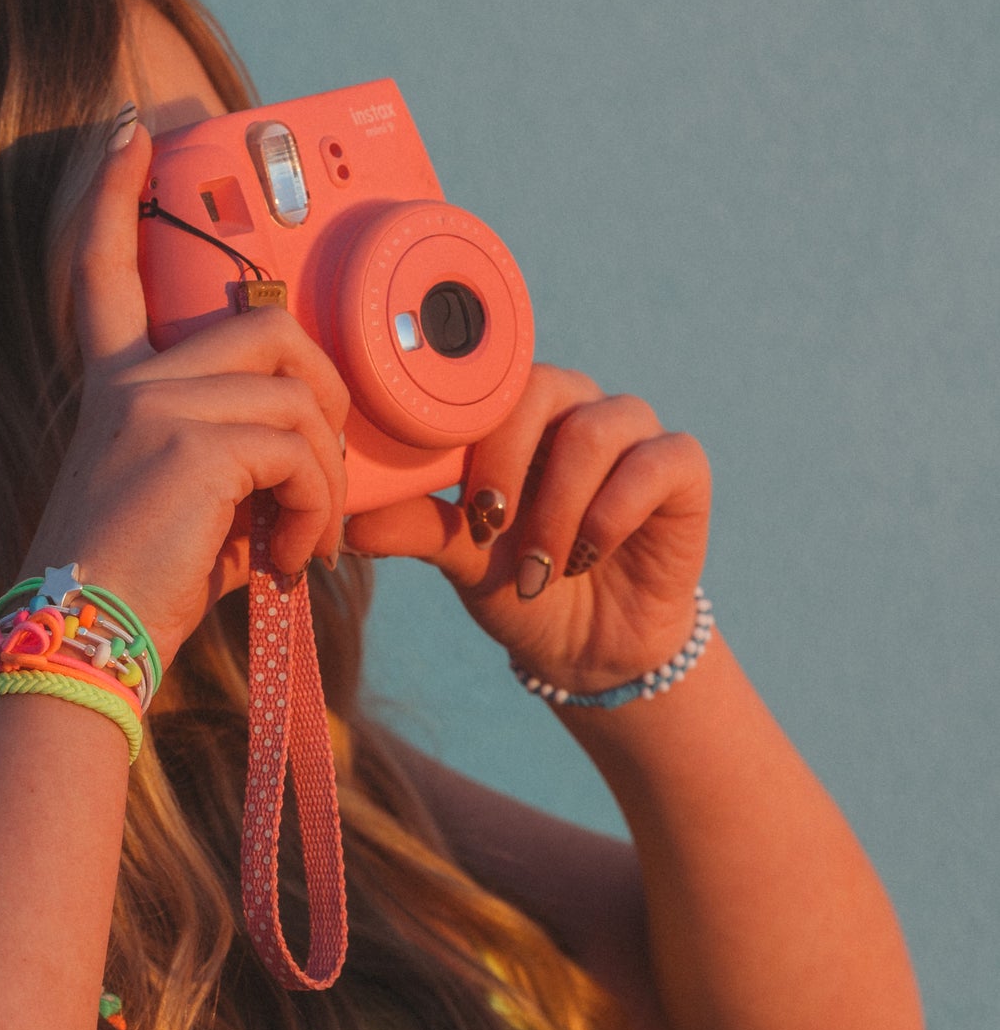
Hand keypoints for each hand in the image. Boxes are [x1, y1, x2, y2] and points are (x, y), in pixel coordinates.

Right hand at [18, 125, 348, 666]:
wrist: (85, 640)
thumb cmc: (141, 582)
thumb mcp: (188, 502)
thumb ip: (238, 454)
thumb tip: (313, 455)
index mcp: (116, 386)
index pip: (104, 268)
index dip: (113, 195)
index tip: (130, 131)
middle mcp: (131, 380)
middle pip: (268, 324)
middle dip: (326, 390)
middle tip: (324, 471)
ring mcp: (159, 403)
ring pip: (298, 394)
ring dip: (325, 477)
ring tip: (304, 540)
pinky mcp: (194, 441)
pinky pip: (300, 449)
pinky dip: (317, 508)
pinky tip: (291, 555)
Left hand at [343, 365, 710, 693]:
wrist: (588, 647)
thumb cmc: (519, 584)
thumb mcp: (461, 558)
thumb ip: (414, 527)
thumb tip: (348, 523)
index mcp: (516, 415)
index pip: (486, 383)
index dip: (463, 434)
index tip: (449, 501)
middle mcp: (575, 407)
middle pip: (542, 387)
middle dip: (506, 464)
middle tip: (488, 529)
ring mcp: (632, 432)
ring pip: (597, 429)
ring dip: (558, 506)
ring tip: (538, 567)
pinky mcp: (681, 466)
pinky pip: (657, 461)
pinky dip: (614, 512)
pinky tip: (589, 555)